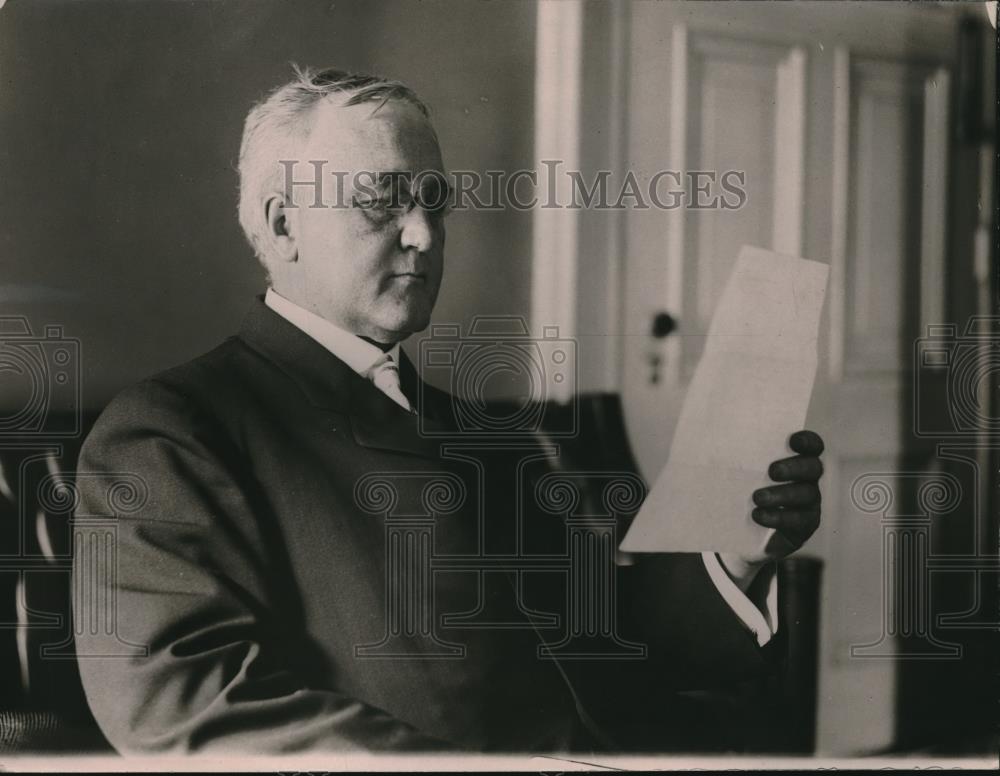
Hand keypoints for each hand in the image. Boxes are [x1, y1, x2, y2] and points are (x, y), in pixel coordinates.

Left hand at [719, 429, 823, 591]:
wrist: (741, 529)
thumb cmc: (740, 490)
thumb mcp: (737, 470)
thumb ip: (734, 452)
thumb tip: (707, 433)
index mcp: (795, 459)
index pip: (812, 446)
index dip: (808, 441)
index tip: (793, 440)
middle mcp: (807, 479)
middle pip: (813, 468)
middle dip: (794, 468)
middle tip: (772, 471)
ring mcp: (809, 503)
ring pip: (806, 494)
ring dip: (782, 495)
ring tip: (757, 497)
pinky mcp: (804, 525)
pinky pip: (799, 520)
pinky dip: (778, 517)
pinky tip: (758, 515)